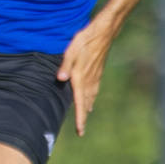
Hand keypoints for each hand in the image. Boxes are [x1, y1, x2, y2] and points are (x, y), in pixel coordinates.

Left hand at [56, 19, 114, 135]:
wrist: (104, 32)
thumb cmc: (86, 40)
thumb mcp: (72, 50)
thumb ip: (65, 65)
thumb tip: (60, 79)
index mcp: (81, 77)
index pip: (79, 102)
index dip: (79, 117)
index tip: (80, 131)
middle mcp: (89, 80)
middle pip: (85, 103)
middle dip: (83, 117)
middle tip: (81, 130)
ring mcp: (95, 76)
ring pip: (91, 96)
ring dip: (86, 107)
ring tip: (84, 116)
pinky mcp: (98, 71)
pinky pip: (94, 89)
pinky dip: (91, 97)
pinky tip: (91, 99)